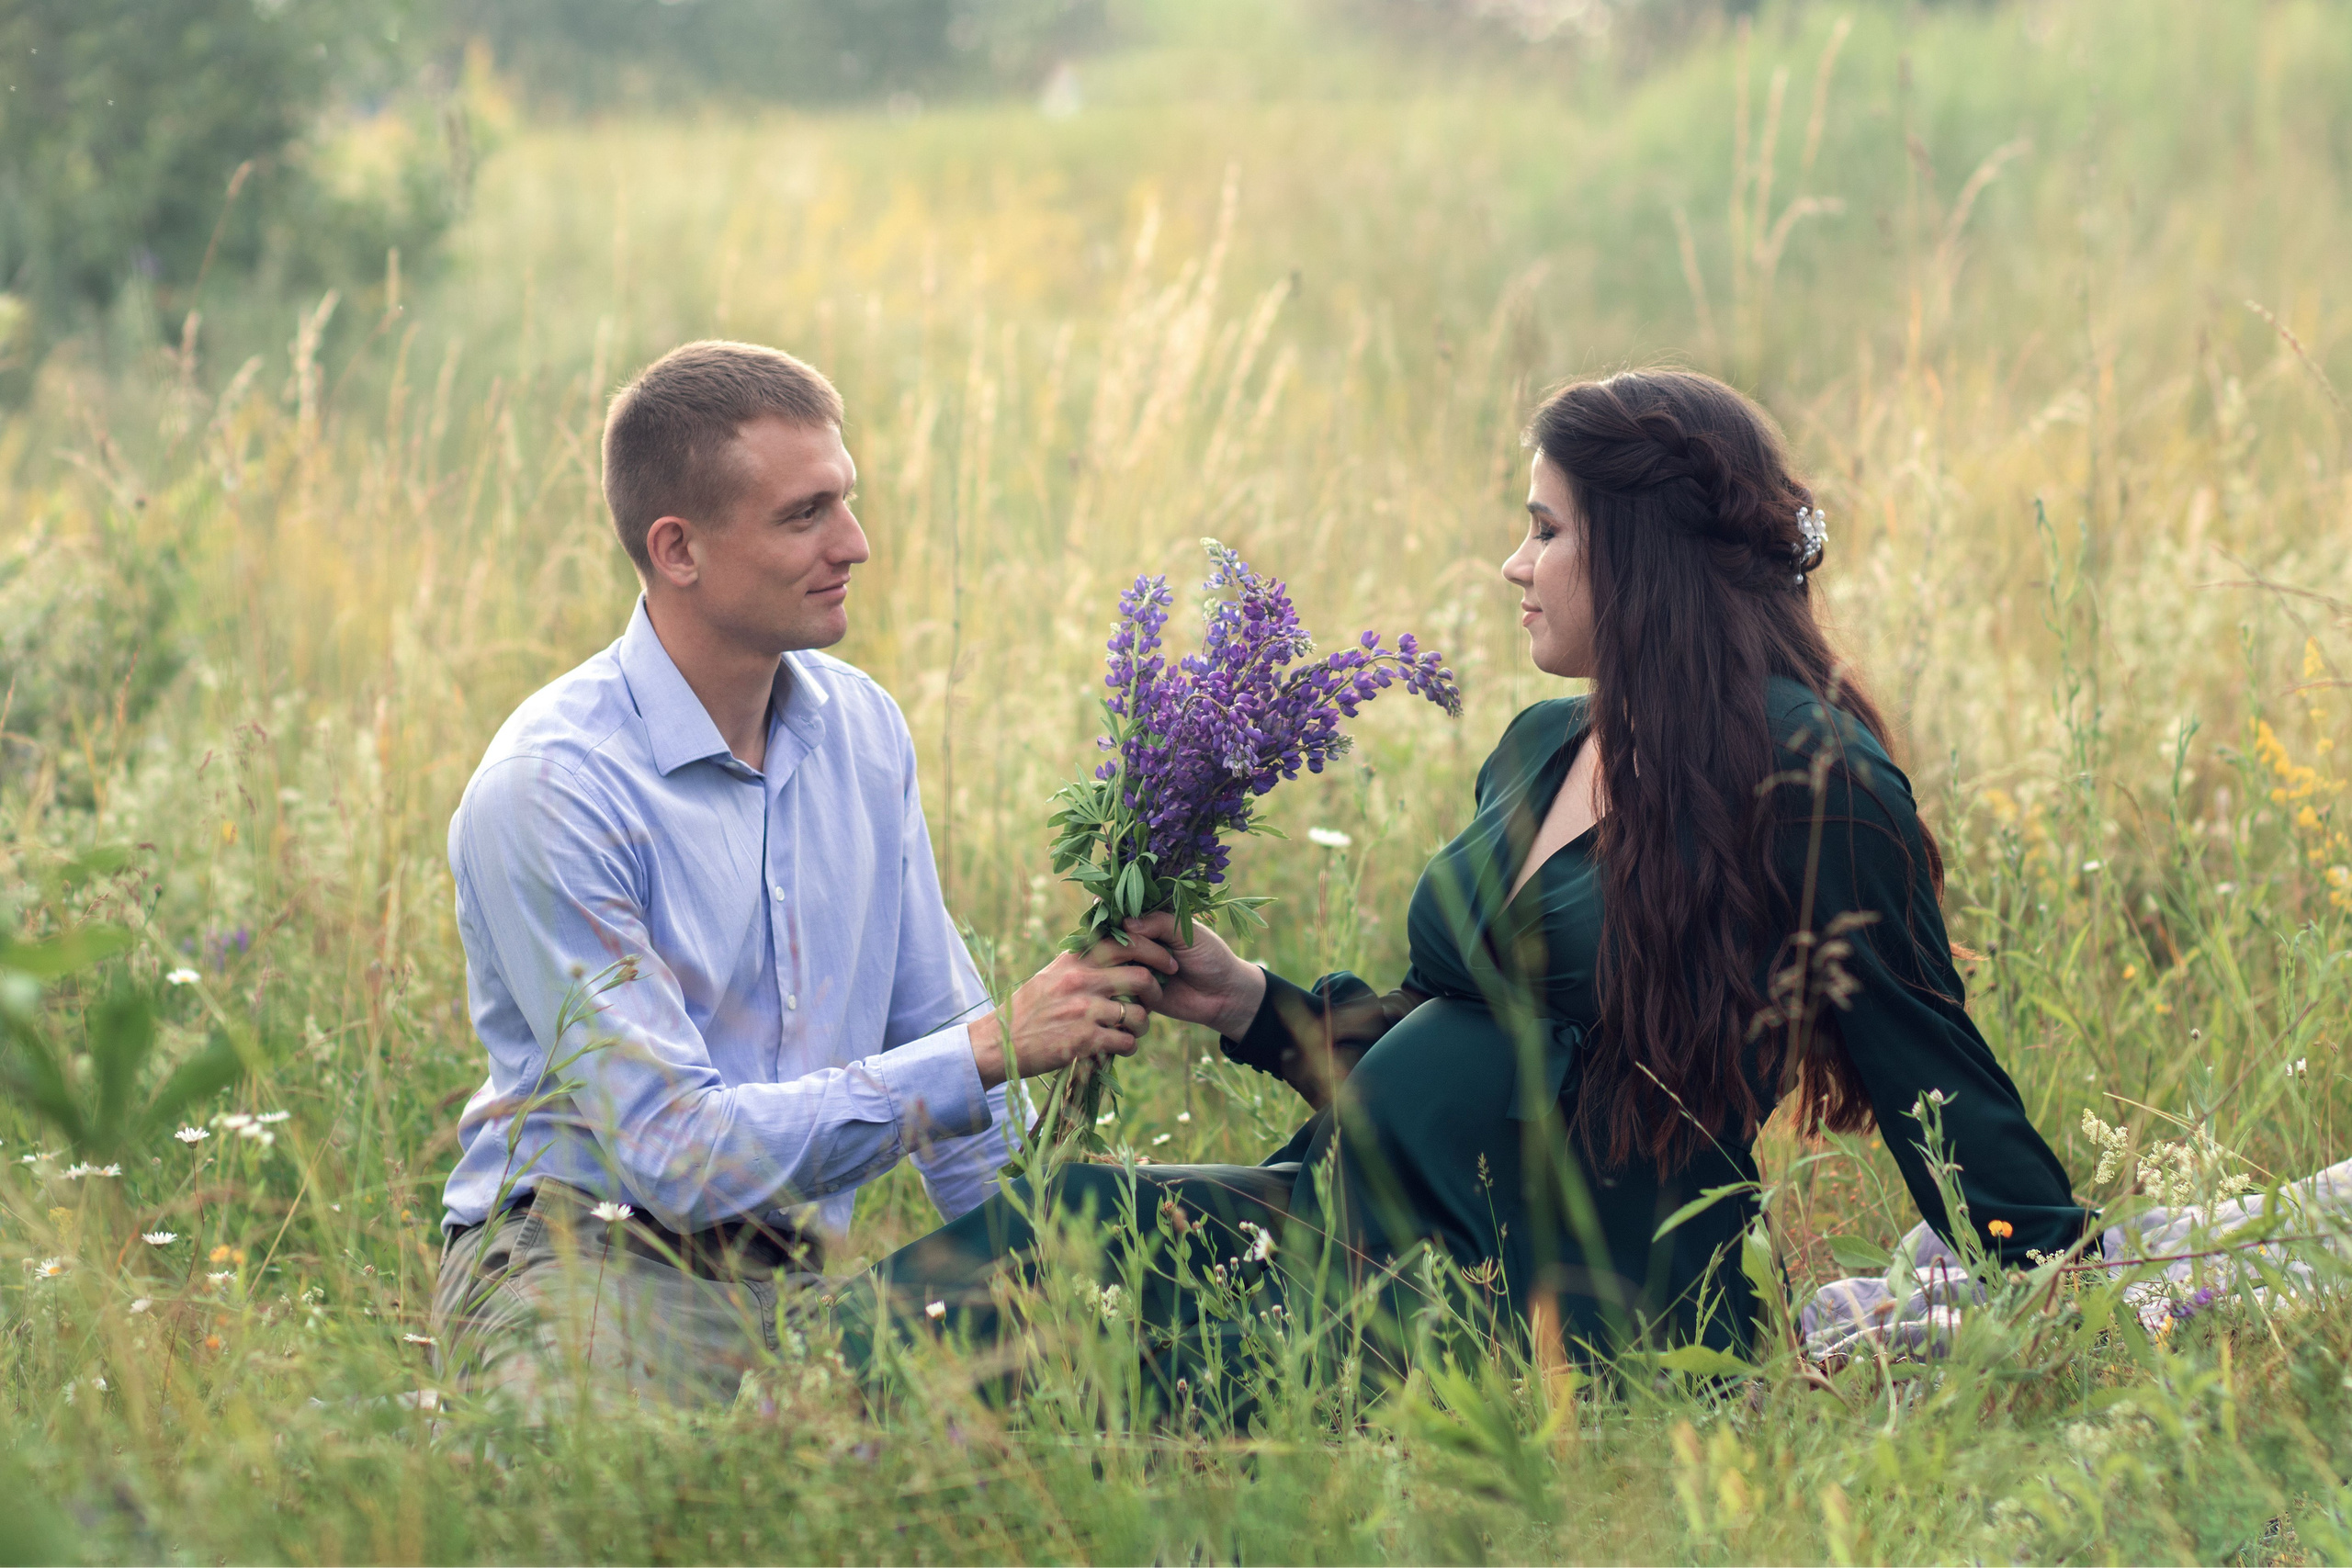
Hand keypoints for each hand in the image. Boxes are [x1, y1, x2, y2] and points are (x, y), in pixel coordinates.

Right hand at [967, 947, 1166, 1089]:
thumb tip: (1111, 943)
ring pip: (1138, 1014)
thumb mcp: (1050, 975)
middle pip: (1141, 976)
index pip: (1125, 941)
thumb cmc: (1026, 1010)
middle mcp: (1080, 979)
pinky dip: (1128, 1046)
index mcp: (1073, 959)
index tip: (1167, 961)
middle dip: (1157, 990)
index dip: (1154, 949)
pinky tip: (1120, 1047)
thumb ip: (1079, 960)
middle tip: (1155, 1000)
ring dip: (1143, 1025)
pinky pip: (1126, 1042)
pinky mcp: (1084, 1040)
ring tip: (1133, 1030)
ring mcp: (1083, 1010)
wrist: (997, 1044)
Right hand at [1120, 912, 1265, 1039]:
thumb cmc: (1210, 956)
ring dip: (1142, 965)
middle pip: (1111, 938)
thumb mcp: (1188, 933)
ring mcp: (1133, 969)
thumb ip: (1159, 923)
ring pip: (1114, 964)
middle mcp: (1135, 945)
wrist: (1223, 994)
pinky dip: (1144, 987)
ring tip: (1173, 969)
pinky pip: (1125, 989)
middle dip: (1134, 944)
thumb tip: (1125, 924)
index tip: (1104, 904)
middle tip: (1163, 951)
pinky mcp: (1136, 994)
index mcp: (1149, 923)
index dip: (1112, 909)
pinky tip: (1165, 988)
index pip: (1121, 912)